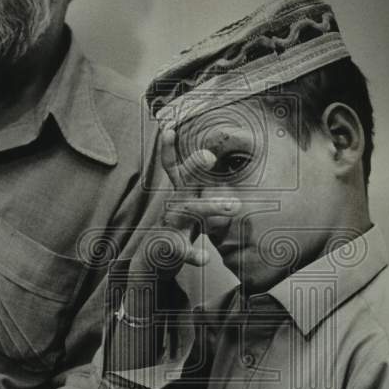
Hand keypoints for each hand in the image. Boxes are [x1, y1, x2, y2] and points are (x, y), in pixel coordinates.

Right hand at [132, 128, 240, 279]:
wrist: (154, 258)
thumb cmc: (179, 225)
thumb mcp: (188, 201)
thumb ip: (195, 182)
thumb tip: (210, 154)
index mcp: (180, 193)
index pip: (173, 167)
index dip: (167, 148)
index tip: (169, 129)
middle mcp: (173, 204)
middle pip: (182, 181)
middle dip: (193, 166)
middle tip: (209, 155)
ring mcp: (170, 224)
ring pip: (188, 211)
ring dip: (210, 207)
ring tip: (235, 205)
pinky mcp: (170, 247)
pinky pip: (182, 249)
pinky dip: (194, 254)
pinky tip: (206, 259)